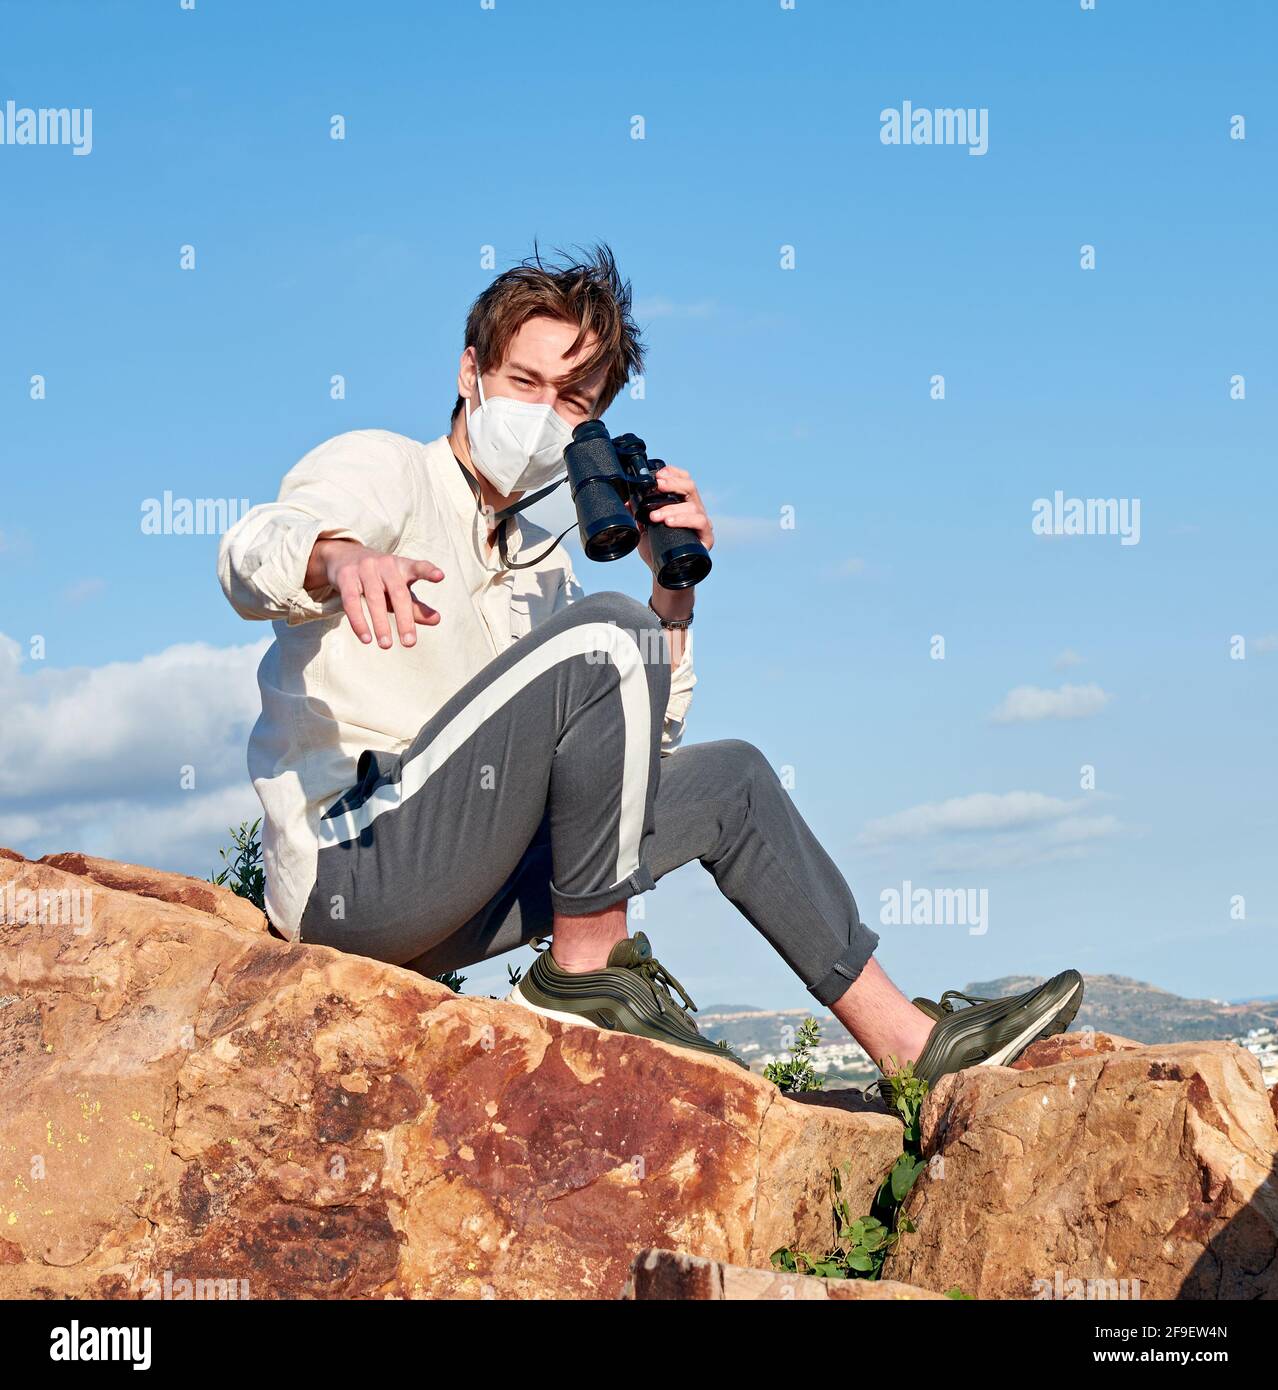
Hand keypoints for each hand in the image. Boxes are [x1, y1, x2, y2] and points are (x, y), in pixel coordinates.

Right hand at [309, 539, 443, 647]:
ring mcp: (364, 569)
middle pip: (398, 593)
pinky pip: (351, 602)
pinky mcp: (346, 577)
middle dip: (404, 619)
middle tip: (409, 643)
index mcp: (402, 566)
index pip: (417, 567)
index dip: (428, 571)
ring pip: (374, 599)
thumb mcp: (399, 590)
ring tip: (386, 645)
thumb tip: (437, 620)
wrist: (343, 556)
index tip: (440, 576)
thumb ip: (416, 606)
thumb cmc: (380, 579)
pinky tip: (366, 638)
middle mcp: (385, 564)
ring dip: (380, 625)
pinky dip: (359, 622)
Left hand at [637, 465, 714, 572]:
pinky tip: (670, 523)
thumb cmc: (656, 550)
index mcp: (682, 503)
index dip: (673, 473)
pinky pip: (700, 522)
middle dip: (673, 483)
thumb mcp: (642, 529)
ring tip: (655, 516)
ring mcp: (702, 523)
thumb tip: (627, 502)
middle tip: (657, 486)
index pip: (683, 480)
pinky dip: (684, 520)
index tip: (658, 475)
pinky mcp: (707, 538)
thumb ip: (636, 514)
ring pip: (692, 505)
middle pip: (690, 486)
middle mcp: (694, 510)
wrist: (663, 575)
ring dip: (671, 508)